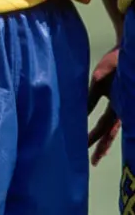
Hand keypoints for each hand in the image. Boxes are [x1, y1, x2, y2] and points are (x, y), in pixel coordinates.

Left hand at [88, 44, 120, 165]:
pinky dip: (104, 129)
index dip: (96, 139)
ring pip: (111, 128)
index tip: (88, 150)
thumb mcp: (104, 73)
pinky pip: (109, 118)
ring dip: (104, 142)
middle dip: (102, 147)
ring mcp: (119, 105)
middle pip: (109, 133)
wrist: (126, 52)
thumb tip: (91, 90)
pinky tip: (98, 134)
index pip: (105, 128)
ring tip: (97, 156)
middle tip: (94, 162)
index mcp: (118, 104)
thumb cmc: (116, 62)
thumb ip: (99, 82)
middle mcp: (120, 109)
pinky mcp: (114, 98)